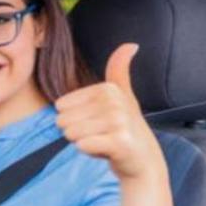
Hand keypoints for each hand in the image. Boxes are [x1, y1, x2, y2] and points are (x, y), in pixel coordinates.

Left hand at [56, 43, 165, 180]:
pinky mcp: (119, 142)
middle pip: (63, 120)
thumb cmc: (125, 127)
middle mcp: (114, 101)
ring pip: (70, 134)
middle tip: (101, 134)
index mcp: (108, 89)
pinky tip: (107, 151)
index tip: (99, 122)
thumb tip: (131, 44)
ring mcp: (118, 121)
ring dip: (84, 142)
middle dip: (78, 132)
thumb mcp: (122, 95)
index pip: (61, 106)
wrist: (144, 161)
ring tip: (104, 141)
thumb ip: (119, 70)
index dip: (76, 118)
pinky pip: (82, 145)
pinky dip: (90, 152)